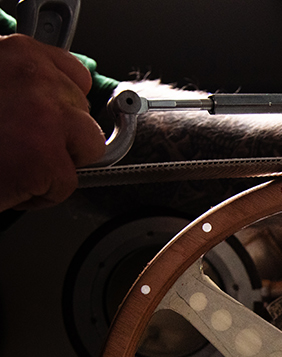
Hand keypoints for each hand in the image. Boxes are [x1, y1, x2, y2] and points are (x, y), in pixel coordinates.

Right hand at [0, 34, 104, 211]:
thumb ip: (21, 87)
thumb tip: (55, 102)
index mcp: (17, 52)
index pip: (76, 76)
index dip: (63, 106)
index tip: (46, 121)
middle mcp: (36, 77)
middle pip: (84, 115)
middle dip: (59, 137)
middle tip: (15, 146)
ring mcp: (46, 116)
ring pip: (90, 147)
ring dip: (59, 163)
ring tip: (14, 163)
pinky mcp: (46, 158)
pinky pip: (67, 185)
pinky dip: (40, 195)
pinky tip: (7, 183)